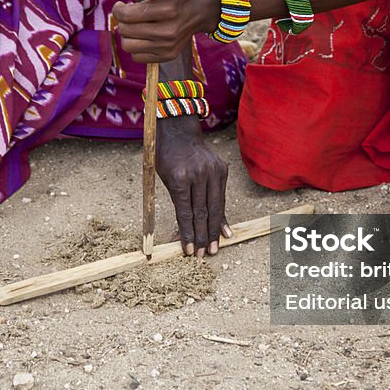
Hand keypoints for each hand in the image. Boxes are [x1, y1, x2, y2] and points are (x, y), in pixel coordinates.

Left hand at [113, 0, 219, 63]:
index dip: (118, 9)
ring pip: (128, 46)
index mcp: (169, 9)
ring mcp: (168, 46)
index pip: (127, 15)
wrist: (199, 11)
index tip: (121, 5)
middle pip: (125, 30)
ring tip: (135, 26)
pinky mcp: (168, 56)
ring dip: (127, 35)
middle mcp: (169, 31)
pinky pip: (137, 57)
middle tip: (130, 15)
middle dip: (123, 21)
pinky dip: (136, 47)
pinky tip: (143, 36)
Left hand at [157, 116, 231, 255]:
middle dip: (202, 236)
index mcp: (179, 177)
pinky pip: (221, 198)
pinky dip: (222, 216)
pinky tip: (225, 232)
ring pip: (214, 207)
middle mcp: (198, 174)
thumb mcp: (164, 180)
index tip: (188, 250)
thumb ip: (177, 205)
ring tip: (214, 248)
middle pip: (202, 212)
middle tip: (202, 255)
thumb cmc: (167, 159)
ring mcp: (212, 171)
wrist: (180, 134)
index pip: (185, 212)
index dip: (187, 233)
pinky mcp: (222, 170)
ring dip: (214, 231)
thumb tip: (183, 234)